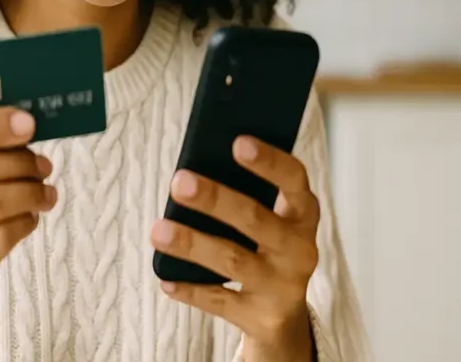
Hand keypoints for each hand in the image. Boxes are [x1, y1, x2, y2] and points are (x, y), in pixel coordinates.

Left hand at [150, 136, 318, 361]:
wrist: (283, 314)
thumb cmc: (265, 243)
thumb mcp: (269, 216)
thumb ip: (244, 191)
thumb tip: (195, 169)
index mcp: (302, 213)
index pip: (294, 179)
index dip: (269, 161)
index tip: (238, 142)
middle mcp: (299, 249)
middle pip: (256, 220)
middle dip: (215, 200)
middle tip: (179, 182)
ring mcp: (282, 286)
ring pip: (233, 261)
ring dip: (193, 244)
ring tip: (158, 230)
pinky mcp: (263, 318)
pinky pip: (220, 301)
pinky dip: (190, 288)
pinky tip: (165, 277)